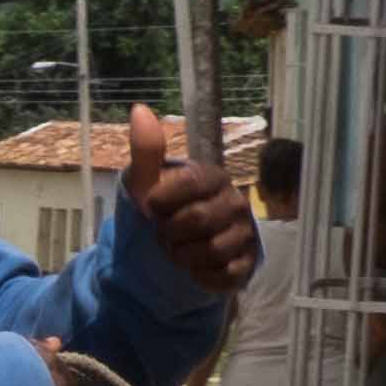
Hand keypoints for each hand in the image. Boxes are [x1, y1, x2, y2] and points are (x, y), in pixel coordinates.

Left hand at [127, 105, 259, 294]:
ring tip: (177, 250)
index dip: (164, 199)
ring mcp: (244, 234)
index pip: (192, 181)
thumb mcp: (147, 182)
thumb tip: (139, 109)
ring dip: (183, 256)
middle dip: (170, 232)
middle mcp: (236, 202)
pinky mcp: (246, 264)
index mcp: (213, 177)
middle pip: (199, 219)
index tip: (150, 207)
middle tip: (164, 233)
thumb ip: (147, 150)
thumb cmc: (164, 210)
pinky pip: (224, 275)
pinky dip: (201, 276)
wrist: (176, 249)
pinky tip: (193, 269)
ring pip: (212, 250)